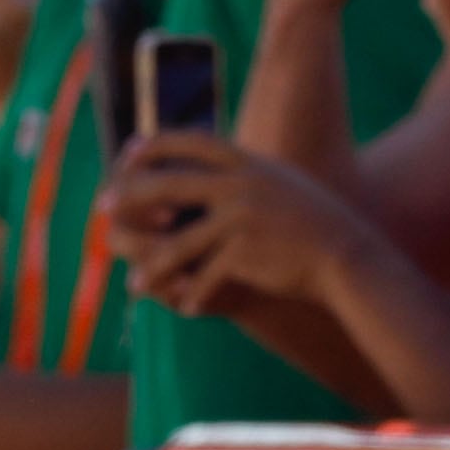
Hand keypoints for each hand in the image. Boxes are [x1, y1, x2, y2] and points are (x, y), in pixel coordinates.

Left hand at [102, 131, 372, 314]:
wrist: (347, 256)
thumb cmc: (312, 222)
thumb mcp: (280, 183)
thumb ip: (244, 170)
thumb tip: (210, 153)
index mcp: (249, 163)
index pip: (190, 141)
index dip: (156, 144)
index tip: (128, 152)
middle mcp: (242, 185)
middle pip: (169, 184)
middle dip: (130, 195)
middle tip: (103, 207)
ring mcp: (242, 218)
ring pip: (180, 242)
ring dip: (154, 267)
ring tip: (136, 286)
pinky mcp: (246, 251)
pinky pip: (207, 275)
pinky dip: (194, 294)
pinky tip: (184, 308)